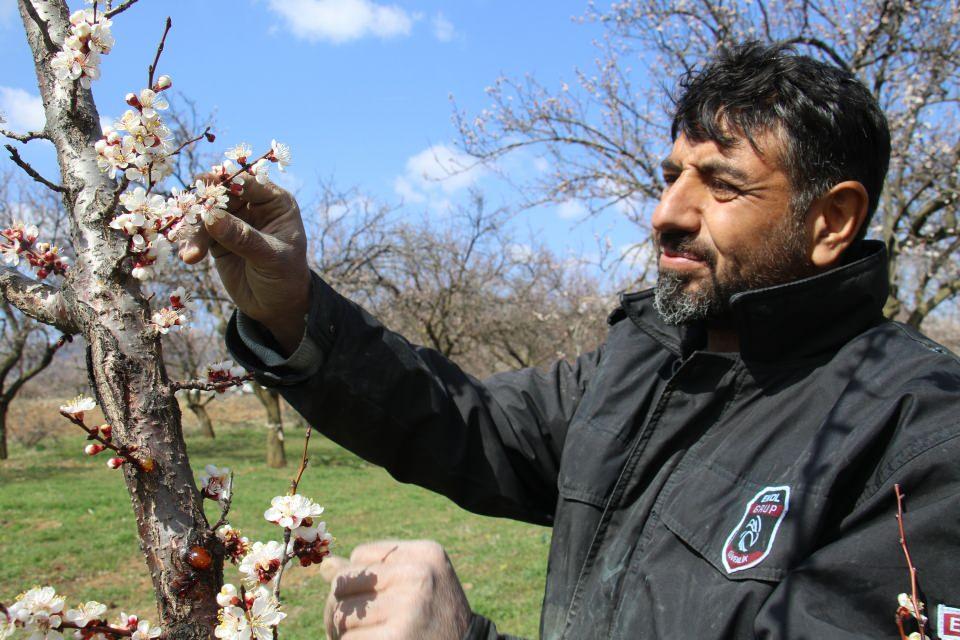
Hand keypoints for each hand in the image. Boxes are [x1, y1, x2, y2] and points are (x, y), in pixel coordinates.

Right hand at [177, 177, 310, 353]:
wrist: (276, 306)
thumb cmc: (285, 277)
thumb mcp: (270, 257)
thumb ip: (243, 237)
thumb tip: (211, 216)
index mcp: (275, 202)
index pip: (249, 182)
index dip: (227, 181)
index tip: (205, 184)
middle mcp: (253, 205)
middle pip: (222, 193)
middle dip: (204, 205)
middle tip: (188, 216)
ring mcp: (233, 220)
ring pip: (205, 213)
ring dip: (194, 230)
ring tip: (191, 256)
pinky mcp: (216, 237)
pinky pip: (198, 232)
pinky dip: (190, 242)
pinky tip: (189, 257)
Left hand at [319, 540, 472, 639]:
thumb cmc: (434, 618)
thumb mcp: (414, 584)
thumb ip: (373, 572)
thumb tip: (325, 565)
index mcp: (425, 553)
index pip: (361, 554)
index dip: (359, 582)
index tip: (375, 599)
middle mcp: (419, 575)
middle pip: (344, 582)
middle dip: (339, 607)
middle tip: (353, 627)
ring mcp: (407, 608)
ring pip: (341, 614)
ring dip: (342, 632)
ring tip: (365, 637)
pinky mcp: (395, 638)